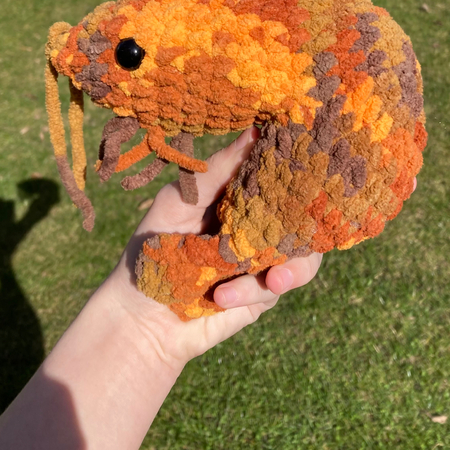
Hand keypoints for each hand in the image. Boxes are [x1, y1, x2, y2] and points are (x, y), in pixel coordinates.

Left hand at [105, 127, 322, 369]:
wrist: (138, 318)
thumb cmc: (149, 249)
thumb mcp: (178, 202)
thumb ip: (215, 172)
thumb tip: (255, 131)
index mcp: (239, 196)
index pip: (279, 176)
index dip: (298, 169)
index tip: (311, 160)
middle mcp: (256, 225)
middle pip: (304, 217)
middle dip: (308, 225)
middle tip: (299, 230)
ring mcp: (261, 260)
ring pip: (303, 257)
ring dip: (292, 268)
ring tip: (271, 280)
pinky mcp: (260, 295)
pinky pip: (273, 289)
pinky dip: (250, 292)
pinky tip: (221, 298)